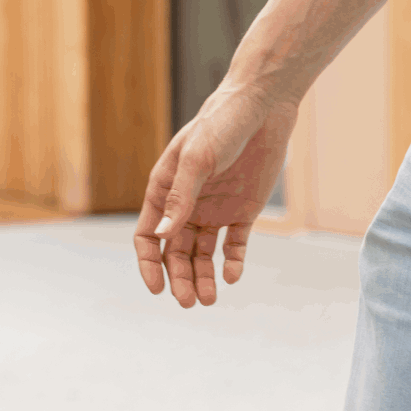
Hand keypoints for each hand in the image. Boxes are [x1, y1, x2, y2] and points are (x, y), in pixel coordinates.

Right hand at [134, 86, 297, 307]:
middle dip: (180, 278)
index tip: (157, 289)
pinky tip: (232, 275)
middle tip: (190, 302)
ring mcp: (214, 209)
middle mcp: (186, 204)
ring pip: (202, 253)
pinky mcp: (242, 211)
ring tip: (209, 299)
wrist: (262, 108)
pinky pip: (233, 245)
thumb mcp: (197, 159)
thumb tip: (163, 237)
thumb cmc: (221, 124)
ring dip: (203, 276)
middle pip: (176, 251)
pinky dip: (231, 262)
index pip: (148, 235)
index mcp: (164, 190)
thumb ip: (181, 198)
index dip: (149, 264)